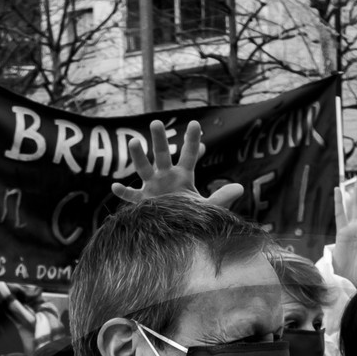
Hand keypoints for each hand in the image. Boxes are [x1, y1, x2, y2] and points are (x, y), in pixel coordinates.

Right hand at [110, 120, 243, 210]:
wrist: (175, 232)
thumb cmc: (190, 217)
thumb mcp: (207, 209)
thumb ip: (222, 198)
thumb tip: (241, 188)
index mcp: (183, 175)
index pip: (189, 155)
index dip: (192, 141)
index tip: (196, 124)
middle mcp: (166, 177)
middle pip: (162, 155)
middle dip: (159, 139)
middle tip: (156, 122)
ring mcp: (152, 188)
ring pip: (144, 168)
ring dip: (139, 156)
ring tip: (134, 142)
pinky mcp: (143, 203)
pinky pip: (132, 196)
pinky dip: (123, 192)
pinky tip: (115, 186)